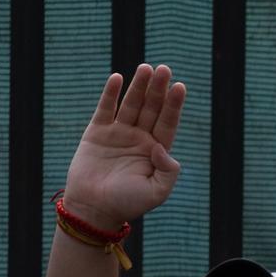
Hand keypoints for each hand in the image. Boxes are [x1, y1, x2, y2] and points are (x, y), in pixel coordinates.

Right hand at [62, 64, 187, 226]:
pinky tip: (118, 78)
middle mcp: (140, 138)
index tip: (180, 87)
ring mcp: (118, 133)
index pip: (168, 123)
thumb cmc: (128, 203)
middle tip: (164, 69)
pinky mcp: (97, 132)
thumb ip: (167, 171)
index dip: (174, 105)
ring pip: (131, 104)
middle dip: (158, 89)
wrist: (94, 208)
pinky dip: (111, 94)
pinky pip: (105, 109)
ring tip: (146, 68)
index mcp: (157, 151)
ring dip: (138, 86)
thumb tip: (163, 149)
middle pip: (151, 108)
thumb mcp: (156, 192)